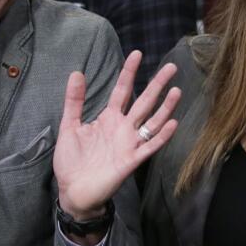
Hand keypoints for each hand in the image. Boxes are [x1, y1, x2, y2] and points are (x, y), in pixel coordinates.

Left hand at [53, 50, 180, 219]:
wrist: (73, 191)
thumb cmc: (71, 161)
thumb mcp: (69, 127)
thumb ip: (74, 101)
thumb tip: (77, 72)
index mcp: (108, 118)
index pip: (122, 90)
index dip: (129, 72)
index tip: (137, 53)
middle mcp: (123, 128)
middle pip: (144, 102)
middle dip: (157, 84)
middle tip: (171, 66)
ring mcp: (129, 144)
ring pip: (152, 122)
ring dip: (165, 108)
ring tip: (177, 91)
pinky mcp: (131, 161)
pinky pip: (150, 146)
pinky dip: (162, 136)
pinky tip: (172, 123)